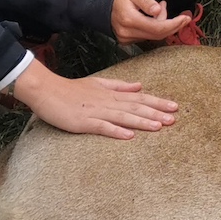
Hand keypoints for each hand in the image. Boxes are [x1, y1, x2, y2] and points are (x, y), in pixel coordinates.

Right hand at [8, 60, 178, 138]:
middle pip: (135, 107)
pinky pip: (102, 127)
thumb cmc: (71, 90)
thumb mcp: (98, 84)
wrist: (46, 90)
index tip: (174, 107)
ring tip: (159, 126)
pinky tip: (129, 135)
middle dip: (156, 112)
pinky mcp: (83, 122)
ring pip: (123, 116)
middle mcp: (107, 102)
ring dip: (141, 121)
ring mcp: (95, 112)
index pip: (139, 98)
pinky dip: (116, 130)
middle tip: (174, 118)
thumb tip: (140, 86)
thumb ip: (119, 86)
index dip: (157, 102)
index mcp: (111, 94)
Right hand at [109, 0, 188, 44]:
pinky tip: (153, 16)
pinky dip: (154, 28)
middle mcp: (126, 32)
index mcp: (129, 19)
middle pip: (158, 35)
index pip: (157, 27)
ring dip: (162, 24)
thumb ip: (146, 1)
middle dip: (172, 25)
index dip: (174, 24)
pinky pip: (147, 37)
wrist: (103, 1)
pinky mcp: (126, 40)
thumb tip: (158, 10)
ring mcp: (125, 38)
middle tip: (180, 14)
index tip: (185, 18)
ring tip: (160, 8)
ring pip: (153, 36)